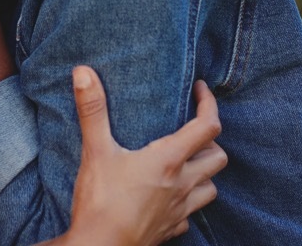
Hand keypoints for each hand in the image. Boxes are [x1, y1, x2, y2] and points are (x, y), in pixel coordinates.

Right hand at [67, 67, 225, 245]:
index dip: (209, 103)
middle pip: (218, 158)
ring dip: (205, 173)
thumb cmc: (101, 202)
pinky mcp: (170, 230)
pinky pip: (191, 215)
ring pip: (211, 188)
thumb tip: (84, 72)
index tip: (201, 89)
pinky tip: (171, 198)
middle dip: (211, 140)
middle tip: (193, 129)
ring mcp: (179, 211)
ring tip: (188, 163)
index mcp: (169, 161)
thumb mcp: (95, 151)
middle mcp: (182, 185)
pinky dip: (188, 203)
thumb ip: (92, 110)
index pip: (207, 126)